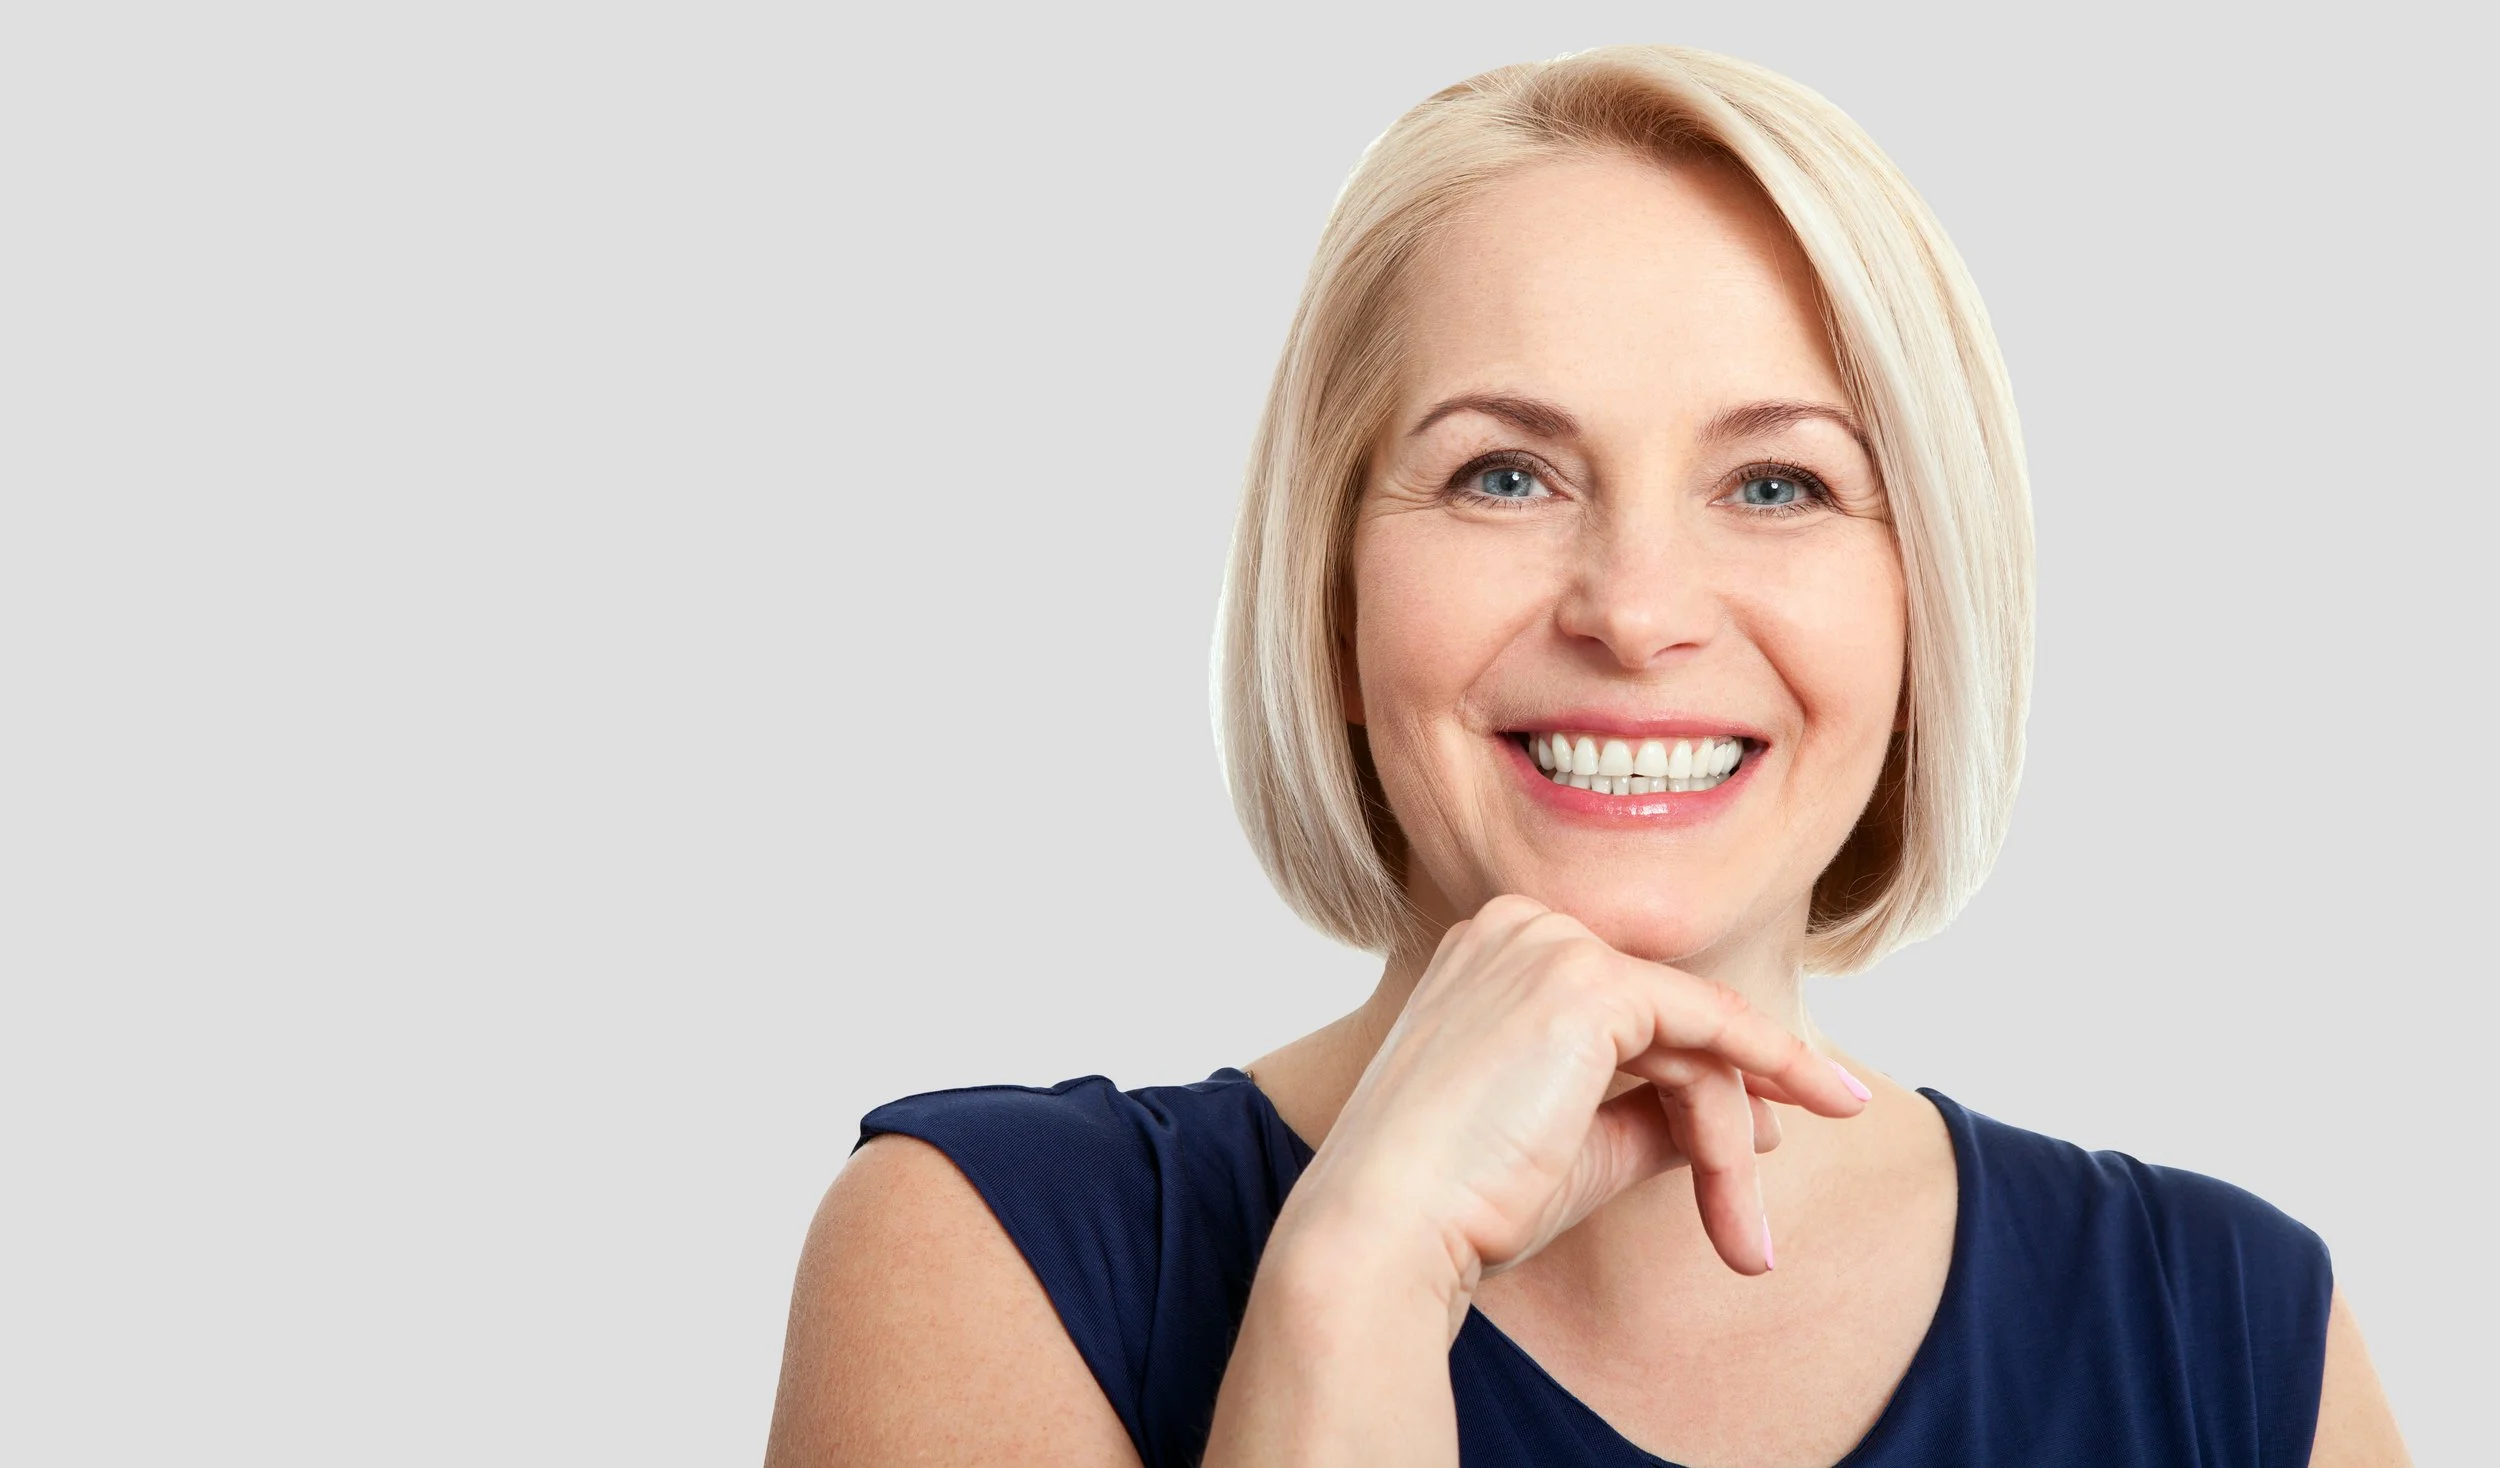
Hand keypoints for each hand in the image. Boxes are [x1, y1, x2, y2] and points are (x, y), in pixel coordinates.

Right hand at [1283, 893, 1870, 1312]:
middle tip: (1753, 1229)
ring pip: (1694, 1036)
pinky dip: (1772, 1072)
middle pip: (1668, 1021)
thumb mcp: (1574, 1147)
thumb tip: (1748, 1120)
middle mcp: (1520, 930)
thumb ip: (1650, 1116)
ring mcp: (1551, 947)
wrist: (1388, 1228)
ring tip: (1746, 1243)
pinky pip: (1711, 1027)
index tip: (1770, 1135)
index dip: (1708, 1077)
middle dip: (1727, 1122)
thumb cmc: (1460, 1201)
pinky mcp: (1588, 983)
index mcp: (1495, 957)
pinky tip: (1825, 1105)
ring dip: (1732, 1142)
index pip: (1629, 1012)